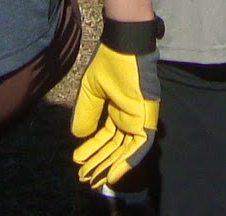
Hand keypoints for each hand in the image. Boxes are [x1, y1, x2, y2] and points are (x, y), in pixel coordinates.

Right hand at [71, 20, 160, 187]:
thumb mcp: (91, 91)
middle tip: (85, 178)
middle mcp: (128, 117)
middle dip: (100, 163)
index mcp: (116, 109)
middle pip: (115, 147)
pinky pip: (141, 145)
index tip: (79, 164)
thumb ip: (86, 114)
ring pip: (126, 150)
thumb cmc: (109, 64)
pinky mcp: (147, 118)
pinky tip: (113, 173)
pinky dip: (128, 160)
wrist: (124, 46)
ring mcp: (138, 118)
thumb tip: (79, 137)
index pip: (106, 137)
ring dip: (111, 166)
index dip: (93, 151)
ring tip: (95, 179)